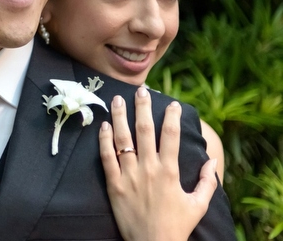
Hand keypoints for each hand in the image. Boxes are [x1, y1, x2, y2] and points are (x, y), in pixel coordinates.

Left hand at [99, 86, 216, 240]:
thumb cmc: (176, 226)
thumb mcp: (198, 205)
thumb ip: (207, 182)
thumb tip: (212, 161)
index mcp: (170, 172)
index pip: (171, 136)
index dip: (172, 117)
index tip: (172, 103)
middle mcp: (149, 169)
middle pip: (145, 131)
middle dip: (143, 108)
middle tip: (141, 90)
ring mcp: (129, 175)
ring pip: (123, 139)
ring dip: (120, 117)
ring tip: (118, 100)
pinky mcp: (114, 184)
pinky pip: (107, 157)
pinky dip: (104, 140)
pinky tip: (103, 125)